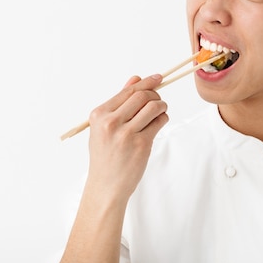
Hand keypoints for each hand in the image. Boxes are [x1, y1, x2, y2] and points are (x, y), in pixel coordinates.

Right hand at [84, 74, 168, 206]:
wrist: (106, 185)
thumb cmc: (105, 154)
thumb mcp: (104, 126)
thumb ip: (120, 102)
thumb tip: (136, 79)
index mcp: (99, 115)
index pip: (128, 91)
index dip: (146, 82)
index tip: (158, 78)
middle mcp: (111, 122)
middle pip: (143, 96)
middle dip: (155, 95)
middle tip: (158, 101)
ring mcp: (126, 134)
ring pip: (154, 107)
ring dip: (162, 106)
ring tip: (160, 111)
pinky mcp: (141, 144)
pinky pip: (159, 122)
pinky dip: (163, 119)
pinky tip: (158, 123)